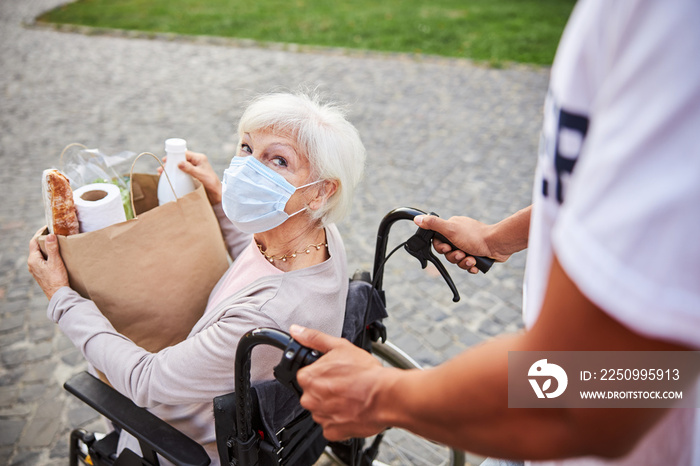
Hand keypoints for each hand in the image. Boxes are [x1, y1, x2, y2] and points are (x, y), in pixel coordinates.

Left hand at [27, 228, 69, 299]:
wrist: (58, 295)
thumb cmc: (57, 279)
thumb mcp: (55, 262)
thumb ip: (52, 248)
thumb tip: (50, 235)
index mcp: (33, 259)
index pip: (33, 241)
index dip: (40, 233)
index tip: (48, 227)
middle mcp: (32, 264)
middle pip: (36, 247)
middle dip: (44, 239)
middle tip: (54, 233)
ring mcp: (36, 269)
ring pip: (39, 254)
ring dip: (46, 247)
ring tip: (56, 242)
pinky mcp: (41, 273)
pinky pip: (42, 260)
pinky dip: (47, 255)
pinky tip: (56, 255)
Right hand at [160, 150, 221, 204]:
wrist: (217, 192)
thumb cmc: (211, 183)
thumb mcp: (200, 175)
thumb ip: (190, 169)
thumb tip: (179, 163)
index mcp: (199, 158)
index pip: (184, 153)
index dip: (174, 155)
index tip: (165, 160)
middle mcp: (196, 161)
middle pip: (180, 159)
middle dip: (170, 163)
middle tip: (161, 169)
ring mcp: (194, 168)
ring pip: (180, 165)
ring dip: (172, 169)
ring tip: (162, 173)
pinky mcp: (193, 174)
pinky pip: (182, 171)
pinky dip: (176, 173)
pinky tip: (170, 177)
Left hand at [291, 325, 390, 440]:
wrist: (385, 396)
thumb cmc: (365, 373)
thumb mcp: (340, 346)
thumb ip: (314, 338)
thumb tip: (297, 331)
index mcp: (309, 378)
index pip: (305, 375)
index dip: (321, 373)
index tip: (333, 373)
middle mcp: (310, 399)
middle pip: (313, 393)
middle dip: (326, 389)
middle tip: (344, 383)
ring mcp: (321, 417)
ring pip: (322, 409)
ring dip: (333, 404)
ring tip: (350, 396)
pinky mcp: (332, 432)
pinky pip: (331, 425)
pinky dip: (340, 420)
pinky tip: (351, 409)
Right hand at [414, 214, 506, 273]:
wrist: (498, 245)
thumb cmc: (475, 236)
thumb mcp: (450, 229)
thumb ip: (433, 224)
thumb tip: (417, 218)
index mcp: (452, 228)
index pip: (438, 241)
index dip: (441, 248)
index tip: (447, 248)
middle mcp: (459, 236)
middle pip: (448, 253)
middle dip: (454, 256)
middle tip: (461, 253)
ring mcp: (469, 245)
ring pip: (458, 260)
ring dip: (463, 262)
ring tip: (471, 259)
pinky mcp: (477, 254)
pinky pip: (468, 265)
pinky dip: (471, 266)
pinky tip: (475, 264)